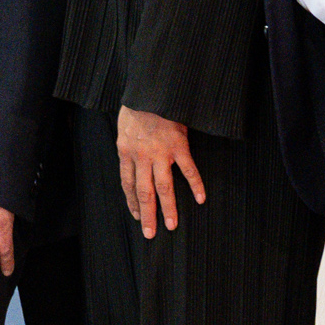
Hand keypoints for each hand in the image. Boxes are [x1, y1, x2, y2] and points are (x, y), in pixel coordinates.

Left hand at [115, 107, 207, 237]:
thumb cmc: (137, 107)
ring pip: (163, 187)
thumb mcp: (124, 127)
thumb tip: (132, 157)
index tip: (136, 216)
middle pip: (143, 192)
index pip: (127, 184)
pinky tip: (201, 199)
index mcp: (125, 152)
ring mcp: (160, 153)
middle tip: (150, 233)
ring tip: (171, 225)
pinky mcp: (178, 145)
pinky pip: (188, 169)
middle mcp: (141, 156)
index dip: (132, 202)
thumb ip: (129, 145)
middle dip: (147, 214)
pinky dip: (195, 184)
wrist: (150, 91)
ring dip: (168, 207)